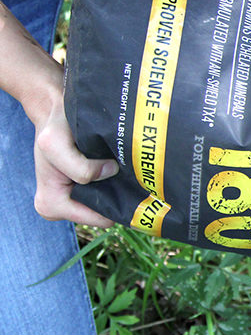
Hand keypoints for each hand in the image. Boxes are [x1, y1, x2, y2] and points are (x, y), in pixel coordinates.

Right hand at [32, 87, 116, 227]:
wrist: (58, 116)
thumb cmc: (55, 129)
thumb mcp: (55, 143)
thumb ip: (79, 167)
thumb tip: (111, 172)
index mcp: (50, 205)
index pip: (98, 218)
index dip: (107, 195)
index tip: (108, 169)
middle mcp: (62, 209)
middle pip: (106, 215)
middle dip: (113, 194)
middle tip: (115, 168)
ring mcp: (75, 202)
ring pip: (111, 204)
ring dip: (116, 186)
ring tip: (113, 165)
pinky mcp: (86, 193)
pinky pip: (111, 195)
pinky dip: (116, 182)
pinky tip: (115, 167)